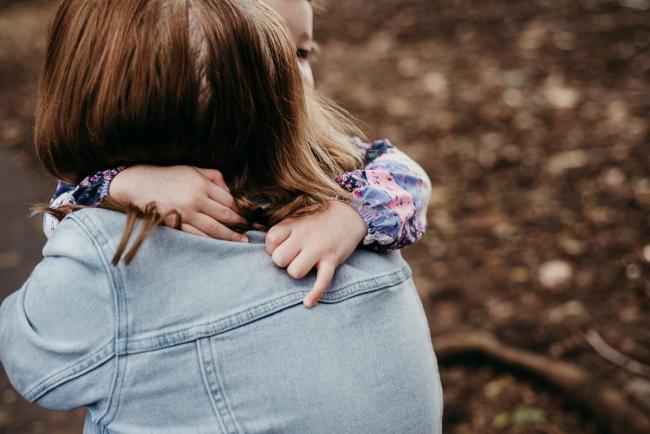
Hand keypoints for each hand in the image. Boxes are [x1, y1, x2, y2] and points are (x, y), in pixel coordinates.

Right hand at [109, 165, 247, 241]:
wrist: (138, 184)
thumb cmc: (168, 176)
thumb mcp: (192, 169)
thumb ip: (214, 177)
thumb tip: (231, 191)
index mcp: (202, 184)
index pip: (228, 200)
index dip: (240, 210)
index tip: (247, 217)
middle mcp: (196, 199)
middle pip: (225, 216)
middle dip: (239, 225)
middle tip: (250, 232)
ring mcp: (186, 213)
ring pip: (214, 229)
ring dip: (230, 237)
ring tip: (241, 242)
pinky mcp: (176, 224)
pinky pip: (197, 235)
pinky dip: (210, 241)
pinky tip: (219, 245)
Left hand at [265, 201, 367, 307]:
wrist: (350, 215)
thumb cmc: (320, 218)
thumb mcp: (300, 216)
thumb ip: (285, 230)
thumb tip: (270, 248)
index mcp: (293, 224)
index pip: (271, 240)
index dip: (272, 248)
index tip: (281, 247)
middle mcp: (304, 236)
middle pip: (279, 259)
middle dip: (283, 262)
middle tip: (293, 258)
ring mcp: (319, 249)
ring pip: (295, 272)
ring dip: (297, 272)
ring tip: (304, 266)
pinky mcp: (332, 260)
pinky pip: (321, 281)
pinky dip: (314, 294)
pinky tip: (307, 302)